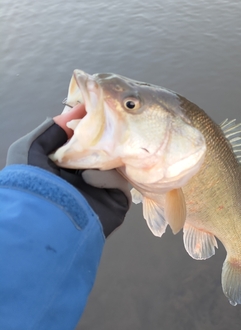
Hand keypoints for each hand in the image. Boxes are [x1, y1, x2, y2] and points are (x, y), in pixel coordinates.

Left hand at [6, 104, 129, 236]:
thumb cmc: (32, 185)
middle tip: (106, 125)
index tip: (94, 109)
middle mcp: (84, 179)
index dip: (89, 128)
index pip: (84, 144)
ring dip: (105, 158)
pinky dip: (107, 177)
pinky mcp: (116, 203)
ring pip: (116, 166)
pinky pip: (121, 183)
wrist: (43, 220)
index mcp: (65, 168)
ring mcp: (102, 192)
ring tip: (92, 154)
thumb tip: (70, 116)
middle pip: (104, 153)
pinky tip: (88, 179)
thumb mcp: (29, 149)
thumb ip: (49, 131)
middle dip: (104, 140)